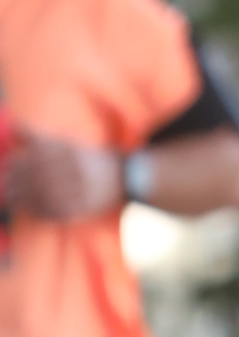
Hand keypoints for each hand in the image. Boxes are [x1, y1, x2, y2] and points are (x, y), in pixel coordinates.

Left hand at [4, 128, 125, 222]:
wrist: (127, 178)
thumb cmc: (93, 160)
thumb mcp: (71, 144)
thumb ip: (44, 137)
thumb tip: (17, 125)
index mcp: (71, 152)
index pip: (36, 157)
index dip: (18, 163)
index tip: (8, 166)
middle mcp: (74, 170)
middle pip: (36, 176)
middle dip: (16, 181)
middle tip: (3, 184)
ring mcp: (77, 190)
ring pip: (41, 195)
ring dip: (22, 197)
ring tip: (9, 197)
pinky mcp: (81, 208)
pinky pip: (54, 210)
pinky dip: (37, 211)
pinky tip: (26, 209)